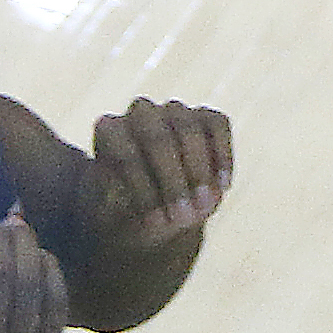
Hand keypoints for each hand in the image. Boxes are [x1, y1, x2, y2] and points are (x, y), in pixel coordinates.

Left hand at [76, 97, 232, 264]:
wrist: (158, 209)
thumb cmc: (129, 212)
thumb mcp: (112, 218)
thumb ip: (118, 208)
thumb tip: (134, 203)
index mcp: (109, 131)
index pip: (124, 154)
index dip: (142, 189)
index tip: (155, 221)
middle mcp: (140, 113)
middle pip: (156, 138)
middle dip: (172, 181)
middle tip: (184, 217)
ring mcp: (174, 111)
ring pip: (188, 129)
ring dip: (198, 172)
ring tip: (204, 208)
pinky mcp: (205, 116)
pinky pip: (217, 126)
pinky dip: (222, 156)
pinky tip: (223, 186)